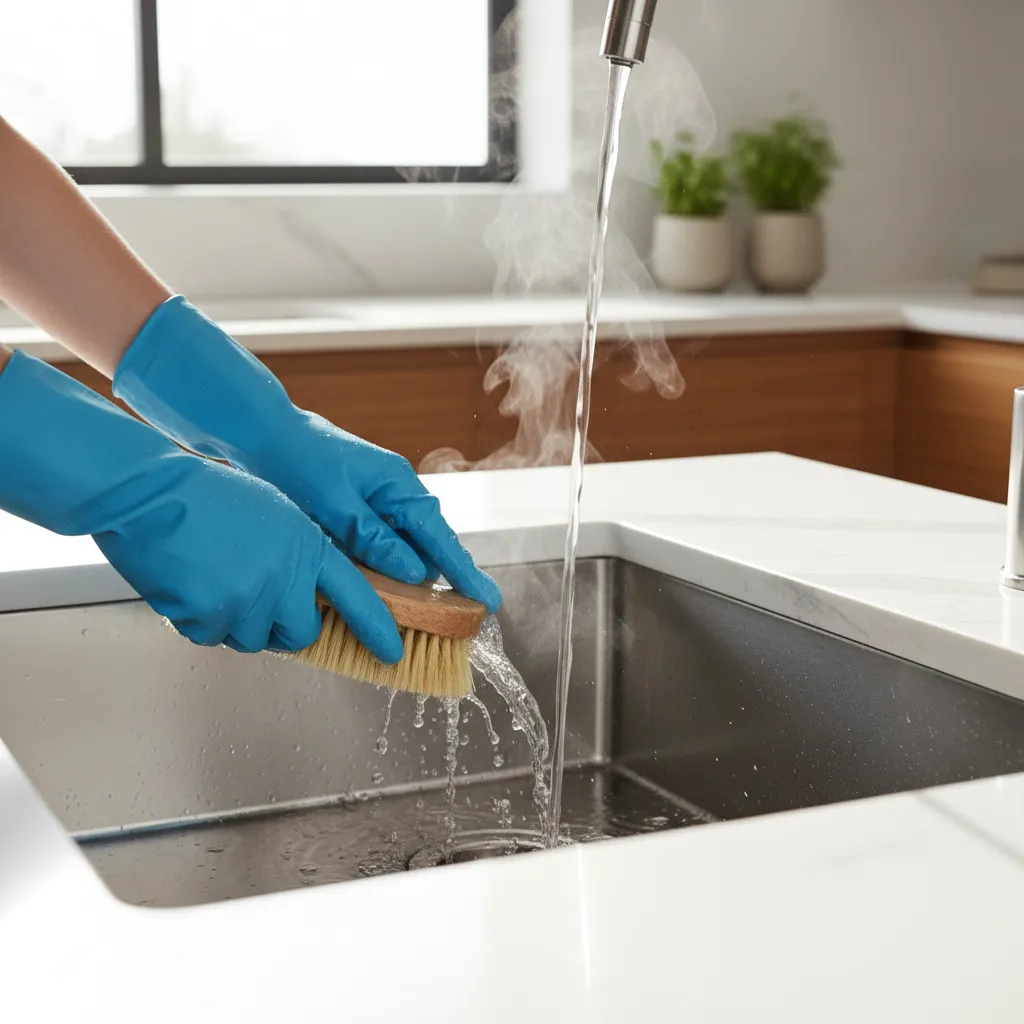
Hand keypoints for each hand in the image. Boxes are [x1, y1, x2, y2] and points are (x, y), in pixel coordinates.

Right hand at [0, 350, 402, 661]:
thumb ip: (301, 554)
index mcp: (308, 549)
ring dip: (240, 621)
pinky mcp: (207, 620)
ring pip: (254, 638)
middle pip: (302, 633)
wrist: (151, 494)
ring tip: (218, 578)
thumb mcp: (278, 515)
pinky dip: (202, 621)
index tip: (391, 651)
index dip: (376, 627)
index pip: (357, 596)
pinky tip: (192, 584)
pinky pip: (212, 638)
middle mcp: (284, 581)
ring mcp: (246, 604)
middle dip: (286, 625)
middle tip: (262, 598)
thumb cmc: (210, 495)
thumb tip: (307, 590)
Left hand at [248, 411, 502, 611]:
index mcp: (398, 485)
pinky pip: (383, 548)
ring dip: (412, 581)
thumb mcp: (335, 503)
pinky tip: (384, 594)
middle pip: (430, 546)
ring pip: (406, 550)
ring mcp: (379, 504)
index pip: (441, 536)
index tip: (489, 601)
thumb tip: (415, 573)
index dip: (465, 572)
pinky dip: (385, 572)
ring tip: (426, 618)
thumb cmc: (298, 462)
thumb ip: (374, 538)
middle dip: (445, 583)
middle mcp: (396, 495)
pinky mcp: (360, 514)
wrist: (262, 434)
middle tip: (461, 622)